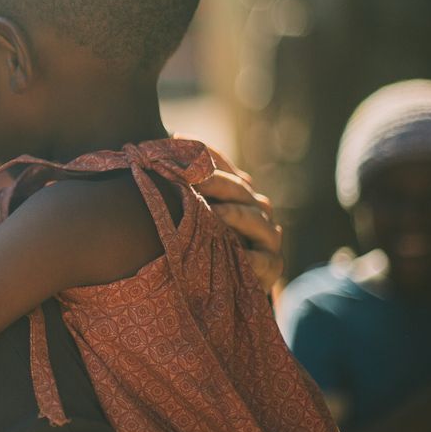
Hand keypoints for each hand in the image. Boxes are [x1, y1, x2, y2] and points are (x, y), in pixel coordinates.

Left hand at [189, 142, 283, 292]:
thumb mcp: (190, 218)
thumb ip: (179, 190)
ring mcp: (267, 236)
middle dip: (216, 182)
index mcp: (237, 192)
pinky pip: (264, 260)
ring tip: (212, 213)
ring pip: (255, 219)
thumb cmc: (203, 247)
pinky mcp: (272, 266)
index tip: (178, 140)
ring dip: (234, 215)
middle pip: (239, 189)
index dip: (204, 155)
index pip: (223, 166)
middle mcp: (256, 208)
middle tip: (191, 178)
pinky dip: (250, 258)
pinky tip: (232, 254)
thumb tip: (158, 148)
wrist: (226, 291)